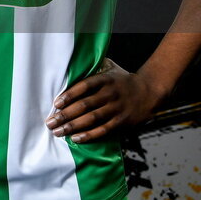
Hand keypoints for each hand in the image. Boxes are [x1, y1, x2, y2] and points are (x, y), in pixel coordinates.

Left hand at [45, 57, 164, 142]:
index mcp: (105, 79)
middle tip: (50, 122)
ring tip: (58, 132)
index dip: (69, 95)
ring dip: (73, 126)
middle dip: (65, 115)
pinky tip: (76, 138)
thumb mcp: (110, 68)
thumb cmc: (123, 79)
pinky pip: (103, 130)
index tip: (56, 103)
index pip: (84, 86)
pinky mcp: (122, 121)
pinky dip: (89, 135)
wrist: (149, 90)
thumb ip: (93, 66)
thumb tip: (73, 61)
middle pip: (84, 105)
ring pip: (91, 119)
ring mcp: (116, 108)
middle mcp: (110, 93)